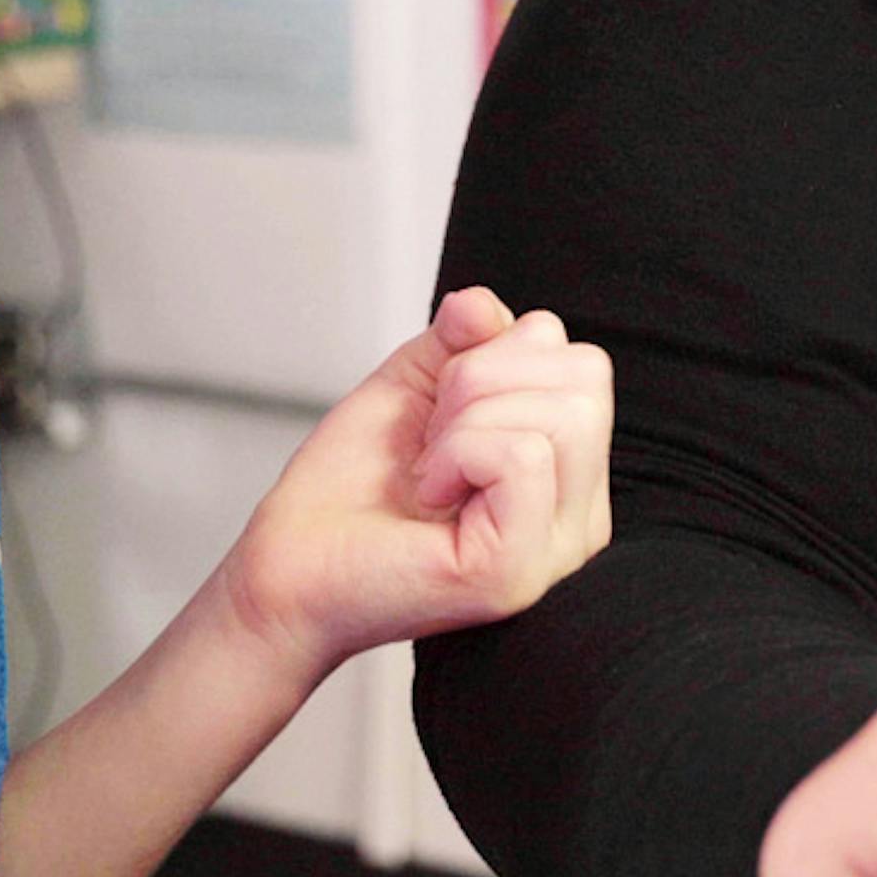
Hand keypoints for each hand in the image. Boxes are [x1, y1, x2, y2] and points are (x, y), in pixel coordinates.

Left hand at [214, 287, 615, 681]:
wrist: (289, 566)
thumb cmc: (349, 491)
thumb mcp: (416, 387)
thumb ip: (462, 339)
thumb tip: (482, 305)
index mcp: (568, 474)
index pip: (584, 364)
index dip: (499, 355)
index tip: (442, 412)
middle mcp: (579, 515)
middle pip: (587, 376)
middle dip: (485, 377)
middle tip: (433, 436)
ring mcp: (555, 550)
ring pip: (565, 412)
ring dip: (467, 419)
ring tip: (430, 468)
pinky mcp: (518, 571)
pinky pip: (523, 455)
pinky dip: (458, 452)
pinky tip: (430, 492)